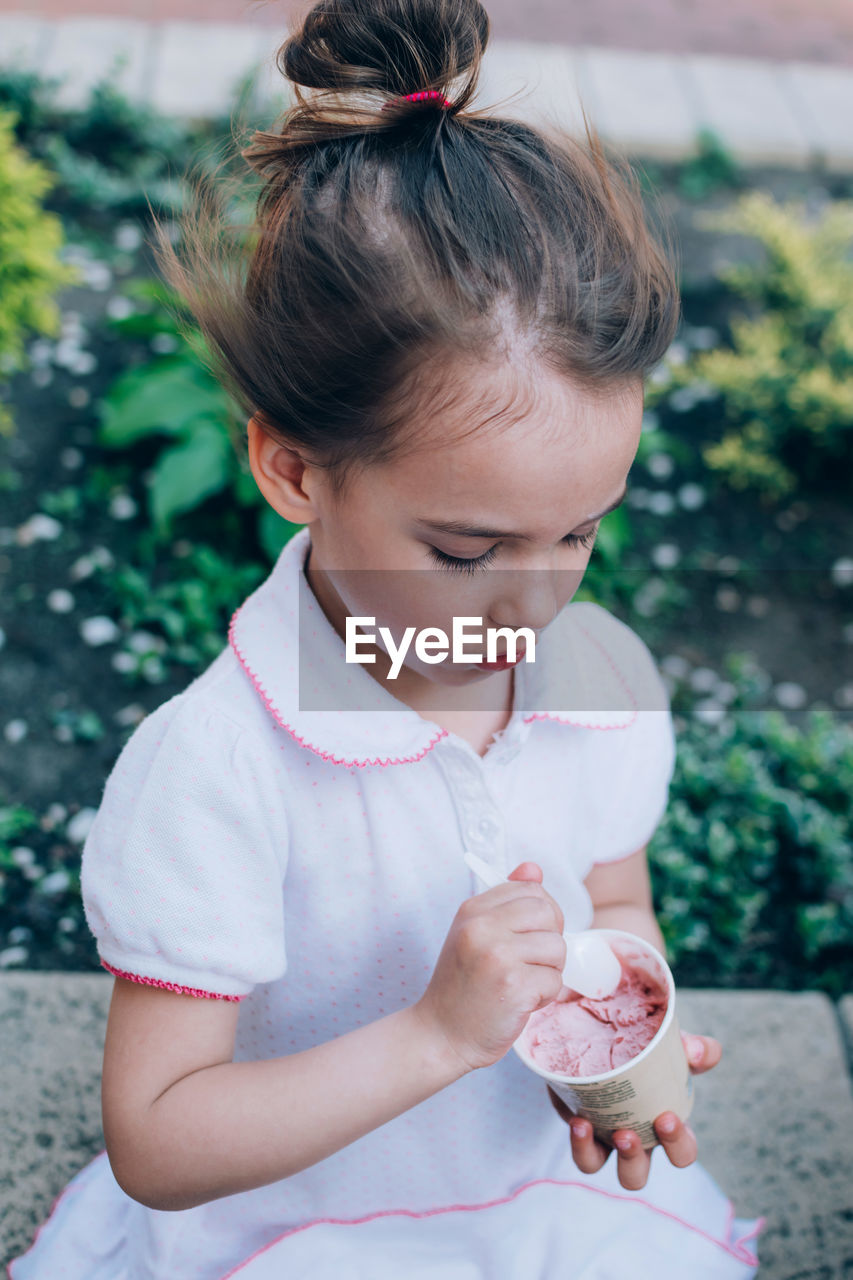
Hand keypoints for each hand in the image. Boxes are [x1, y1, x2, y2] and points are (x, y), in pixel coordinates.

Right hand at [416, 861, 568, 1073]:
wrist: (441, 1034)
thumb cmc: (463, 986)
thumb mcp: (475, 933)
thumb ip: (506, 901)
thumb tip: (534, 868)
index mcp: (473, 909)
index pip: (531, 890)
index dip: (540, 915)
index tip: (526, 937)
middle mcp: (482, 927)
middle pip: (549, 913)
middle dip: (549, 940)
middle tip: (528, 963)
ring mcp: (497, 956)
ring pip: (558, 948)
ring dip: (549, 971)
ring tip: (522, 983)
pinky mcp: (513, 986)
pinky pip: (555, 981)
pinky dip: (544, 996)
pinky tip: (520, 1002)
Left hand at [547, 1031, 721, 1190]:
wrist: (602, 1034)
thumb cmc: (649, 1045)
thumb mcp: (674, 1043)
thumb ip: (695, 1047)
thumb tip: (693, 1052)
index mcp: (667, 1124)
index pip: (683, 1152)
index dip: (678, 1145)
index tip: (666, 1118)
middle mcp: (638, 1140)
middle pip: (638, 1176)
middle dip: (634, 1160)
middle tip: (628, 1134)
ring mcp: (608, 1138)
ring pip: (606, 1172)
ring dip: (603, 1159)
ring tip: (608, 1132)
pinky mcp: (583, 1130)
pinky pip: (584, 1155)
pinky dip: (580, 1145)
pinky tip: (579, 1122)